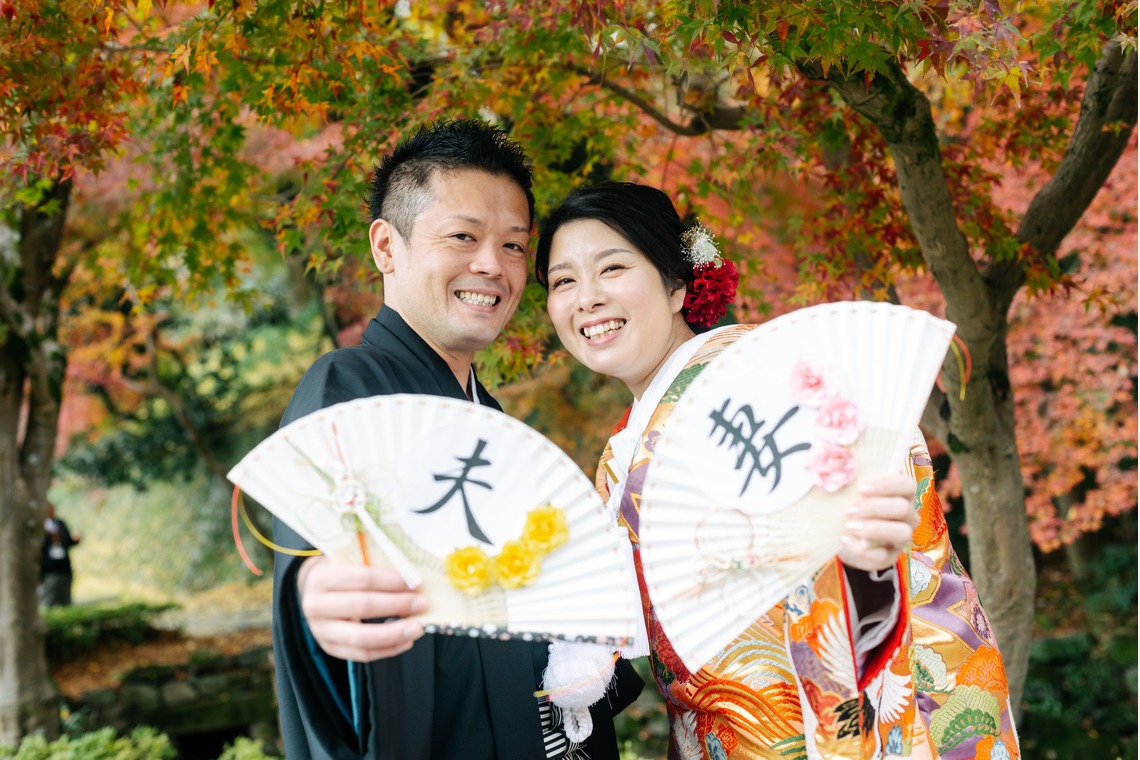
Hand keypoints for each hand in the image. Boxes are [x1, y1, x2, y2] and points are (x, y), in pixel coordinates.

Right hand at [296, 556, 427, 661]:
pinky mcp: (329, 648)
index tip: (417, 582)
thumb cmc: (342, 573)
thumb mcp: (352, 560)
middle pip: (362, 606)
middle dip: (397, 605)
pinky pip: (361, 655)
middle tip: (422, 604)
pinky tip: (406, 642)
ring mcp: (321, 630)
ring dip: (394, 634)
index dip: (392, 581)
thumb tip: (414, 575)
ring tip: (418, 628)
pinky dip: (387, 650)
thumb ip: (377, 564)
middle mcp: (316, 605)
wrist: (315, 591)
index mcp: (322, 577)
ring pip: (361, 637)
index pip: (363, 578)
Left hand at [837, 474, 919, 572]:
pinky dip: (862, 550)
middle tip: (849, 510)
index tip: (861, 488)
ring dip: (874, 529)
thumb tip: (834, 465)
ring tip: (849, 526)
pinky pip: (883, 556)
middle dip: (875, 508)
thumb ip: (849, 479)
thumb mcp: (848, 491)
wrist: (838, 535)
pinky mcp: (889, 557)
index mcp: (900, 494)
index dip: (887, 485)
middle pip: (903, 508)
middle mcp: (907, 516)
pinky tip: (845, 540)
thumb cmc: (847, 504)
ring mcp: (900, 538)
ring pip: (901, 533)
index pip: (906, 484)